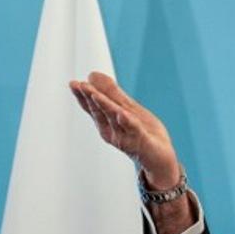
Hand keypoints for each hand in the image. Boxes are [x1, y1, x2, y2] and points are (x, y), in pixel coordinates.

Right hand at [69, 72, 180, 187]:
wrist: (160, 159)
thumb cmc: (144, 133)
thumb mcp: (128, 109)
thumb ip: (112, 95)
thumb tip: (92, 75)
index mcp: (108, 123)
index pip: (94, 108)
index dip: (83, 96)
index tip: (74, 84)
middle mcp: (114, 131)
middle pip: (101, 113)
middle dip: (90, 99)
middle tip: (79, 86)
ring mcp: (127, 138)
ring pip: (114, 119)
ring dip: (105, 106)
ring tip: (95, 94)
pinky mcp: (142, 143)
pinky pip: (135, 131)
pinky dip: (128, 123)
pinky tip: (122, 114)